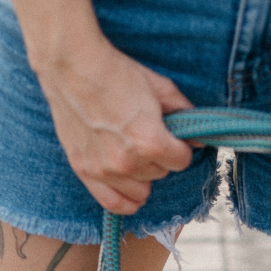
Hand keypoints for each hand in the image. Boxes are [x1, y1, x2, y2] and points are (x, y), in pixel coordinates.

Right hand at [34, 42, 194, 214]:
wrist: (73, 67)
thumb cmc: (116, 73)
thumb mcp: (160, 87)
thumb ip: (184, 112)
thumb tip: (197, 135)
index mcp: (150, 142)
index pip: (181, 161)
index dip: (180, 147)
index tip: (173, 137)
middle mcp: (128, 163)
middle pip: (161, 174)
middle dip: (160, 158)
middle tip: (148, 137)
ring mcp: (104, 170)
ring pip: (141, 191)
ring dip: (143, 175)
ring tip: (135, 154)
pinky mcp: (84, 170)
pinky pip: (112, 203)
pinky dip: (126, 201)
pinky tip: (131, 190)